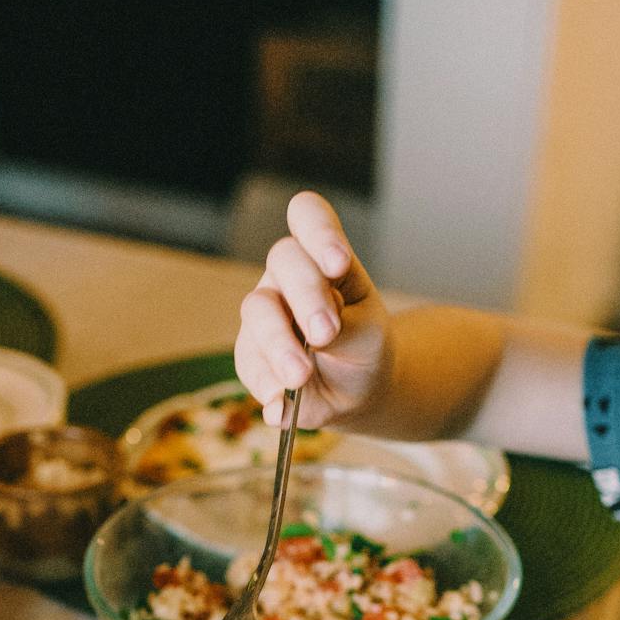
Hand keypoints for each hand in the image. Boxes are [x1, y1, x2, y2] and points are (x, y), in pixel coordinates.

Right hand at [235, 191, 391, 429]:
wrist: (357, 391)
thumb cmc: (364, 348)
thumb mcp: (370, 335)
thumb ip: (344, 328)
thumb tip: (309, 346)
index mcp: (322, 256)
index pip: (308, 217)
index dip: (318, 232)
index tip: (338, 263)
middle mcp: (287, 276)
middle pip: (282, 260)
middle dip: (306, 296)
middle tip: (325, 334)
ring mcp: (264, 313)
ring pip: (257, 310)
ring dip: (279, 344)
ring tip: (301, 376)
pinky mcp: (251, 354)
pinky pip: (249, 363)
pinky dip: (266, 384)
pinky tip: (280, 402)